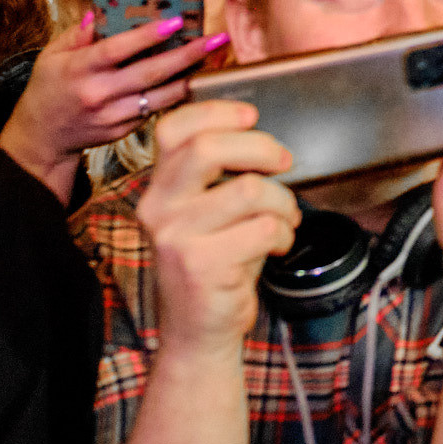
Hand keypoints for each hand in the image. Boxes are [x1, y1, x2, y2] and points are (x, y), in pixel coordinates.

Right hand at [0, 10, 228, 200]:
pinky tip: (194, 77)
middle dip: (187, 55)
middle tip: (215, 39)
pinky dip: (176, 94)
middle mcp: (98, 93)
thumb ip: (80, 33)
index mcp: (79, 69)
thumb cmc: (49, 88)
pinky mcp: (123, 131)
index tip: (176, 21)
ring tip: (215, 56)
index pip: (117, 49)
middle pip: (150, 73)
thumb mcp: (53, 55)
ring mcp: (113, 116)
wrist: (42, 136)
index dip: (147, 36)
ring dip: (191, 76)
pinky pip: (155, 110)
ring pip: (160, 97)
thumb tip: (103, 10)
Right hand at [136, 100, 300, 352]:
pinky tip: (276, 246)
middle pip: (207, 147)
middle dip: (261, 147)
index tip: (250, 115)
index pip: (173, 129)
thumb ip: (218, 176)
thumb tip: (258, 137)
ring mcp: (177, 237)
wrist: (198, 332)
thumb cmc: (214, 264)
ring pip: (250, 190)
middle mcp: (158, 208)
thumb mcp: (207, 212)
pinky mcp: (201, 265)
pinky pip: (264, 229)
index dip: (216, 111)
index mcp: (160, 187)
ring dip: (284, 203)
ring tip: (283, 220)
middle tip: (283, 163)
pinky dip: (284, 235)